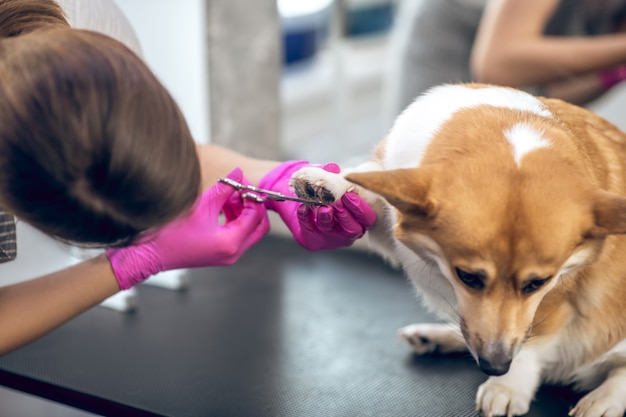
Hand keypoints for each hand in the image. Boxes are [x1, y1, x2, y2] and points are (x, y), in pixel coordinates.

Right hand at [106, 168, 269, 288]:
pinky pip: (237, 234)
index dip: (252, 196)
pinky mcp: (220, 252)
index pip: (256, 216)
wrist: (150, 253)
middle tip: (240, 189)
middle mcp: (234, 252)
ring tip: (227, 195)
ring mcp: (228, 254)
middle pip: (258, 226)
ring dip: (242, 211)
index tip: (242, 182)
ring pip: (248, 229)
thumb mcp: (201, 205)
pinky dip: (234, 218)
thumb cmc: (171, 233)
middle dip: (252, 205)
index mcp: (231, 243)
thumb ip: (223, 188)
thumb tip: (238, 172)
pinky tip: (221, 205)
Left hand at [259, 161, 375, 250]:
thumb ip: (335, 177)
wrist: (311, 212)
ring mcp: (331, 238)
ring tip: (322, 207)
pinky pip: (309, 230)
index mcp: (360, 220)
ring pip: (331, 231)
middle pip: (352, 229)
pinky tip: (303, 208)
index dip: (360, 207)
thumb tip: (332, 168)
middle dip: (344, 215)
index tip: (349, 194)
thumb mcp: (335, 185)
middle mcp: (349, 232)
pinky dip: (305, 218)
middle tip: (336, 202)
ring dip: (326, 217)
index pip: (367, 218)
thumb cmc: (330, 197)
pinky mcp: (314, 240)